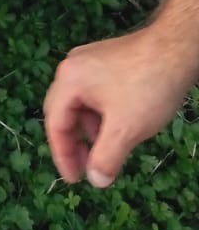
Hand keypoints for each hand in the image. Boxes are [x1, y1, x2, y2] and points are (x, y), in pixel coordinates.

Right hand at [43, 25, 197, 186]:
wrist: (174, 50)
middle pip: (63, 110)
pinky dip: (100, 115)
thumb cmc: (145, 89)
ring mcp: (89, 60)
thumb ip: (106, 157)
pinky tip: (118, 126)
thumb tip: (95, 180)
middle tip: (86, 169)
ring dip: (89, 130)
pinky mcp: (106, 60)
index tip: (75, 180)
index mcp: (68, 80)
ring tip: (107, 150)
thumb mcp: (125, 130)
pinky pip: (93, 92)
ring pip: (80, 102)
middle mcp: (72, 66)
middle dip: (73, 142)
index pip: (55, 122)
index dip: (62, 155)